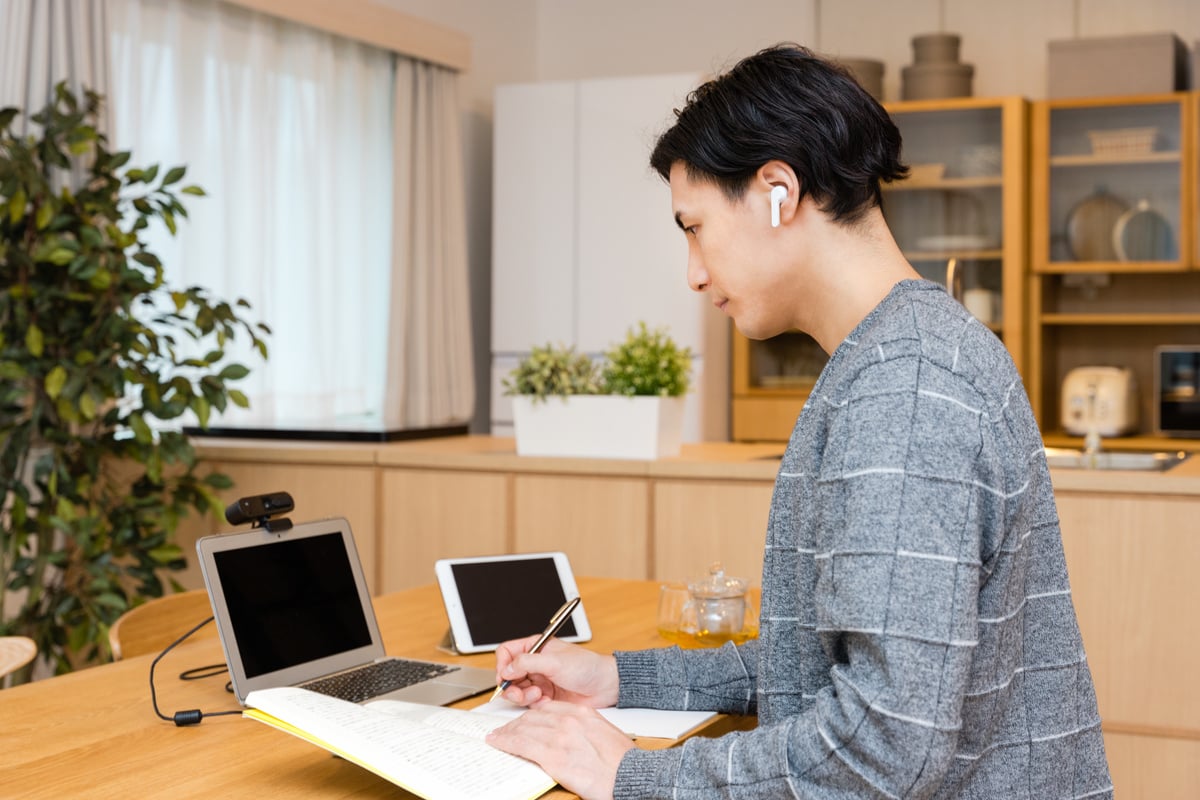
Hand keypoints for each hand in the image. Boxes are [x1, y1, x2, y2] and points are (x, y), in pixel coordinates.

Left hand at [486, 700, 634, 799]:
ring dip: (507, 732)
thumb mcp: (604, 734)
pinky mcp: (552, 755)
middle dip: (517, 723)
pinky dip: (505, 741)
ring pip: (523, 728)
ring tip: (498, 736)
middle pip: (533, 716)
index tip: (525, 720)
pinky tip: (498, 742)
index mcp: (583, 713)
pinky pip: (521, 744)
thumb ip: (585, 730)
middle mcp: (569, 720)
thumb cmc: (622, 761)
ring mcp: (559, 736)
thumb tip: (572, 737)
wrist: (629, 775)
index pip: (548, 708)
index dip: (532, 715)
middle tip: (507, 729)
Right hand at [494, 636, 618, 707]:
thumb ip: (528, 662)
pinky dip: (533, 703)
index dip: (502, 664)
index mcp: (536, 647)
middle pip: (508, 674)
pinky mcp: (544, 696)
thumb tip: (507, 668)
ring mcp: (539, 680)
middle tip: (517, 692)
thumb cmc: (587, 667)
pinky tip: (545, 700)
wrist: (605, 686)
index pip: (507, 652)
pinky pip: (528, 702)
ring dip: (522, 695)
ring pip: (516, 690)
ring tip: (536, 694)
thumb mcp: (555, 661)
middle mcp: (535, 663)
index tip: (506, 675)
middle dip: (511, 685)